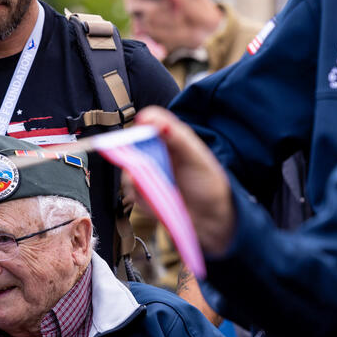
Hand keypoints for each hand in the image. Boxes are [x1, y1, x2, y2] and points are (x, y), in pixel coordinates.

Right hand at [133, 107, 235, 254]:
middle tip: (144, 159)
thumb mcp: (195, 156)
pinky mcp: (141, 193)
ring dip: (136, 175)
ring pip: (127, 168)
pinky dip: (138, 193)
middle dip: (133, 150)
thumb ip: (176, 136)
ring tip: (156, 185)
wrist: (209, 218)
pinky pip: (130, 190)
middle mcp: (156, 154)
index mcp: (171, 140)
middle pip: (132, 144)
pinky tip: (154, 198)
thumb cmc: (208, 184)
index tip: (141, 123)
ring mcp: (146, 174)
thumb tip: (152, 118)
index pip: (150, 122)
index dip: (143, 122)